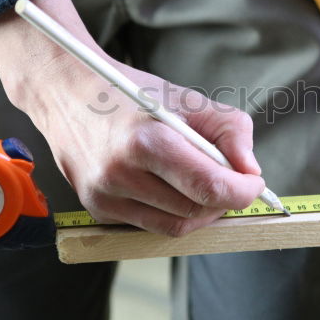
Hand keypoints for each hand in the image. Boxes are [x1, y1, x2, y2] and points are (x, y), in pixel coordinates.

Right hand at [0, 0, 265, 235]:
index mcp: (146, 141)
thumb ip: (230, 129)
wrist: (65, 95)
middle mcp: (120, 175)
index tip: (254, 182)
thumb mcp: (185, 98)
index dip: (242, 191)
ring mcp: (105, 197)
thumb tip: (250, 170)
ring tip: (203, 182)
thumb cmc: (128, 94)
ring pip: (176, 225)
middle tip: (232, 179)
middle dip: (224, 198)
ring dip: (201, 209)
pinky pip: (152, 225)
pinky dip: (173, 211)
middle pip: (196, 209)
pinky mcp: (98, 210)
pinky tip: (170, 186)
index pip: (209, 187)